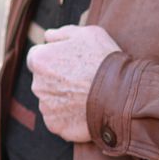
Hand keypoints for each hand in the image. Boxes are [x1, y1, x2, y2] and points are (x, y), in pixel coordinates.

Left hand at [27, 25, 121, 142]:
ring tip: (86, 95)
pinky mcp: (56, 125)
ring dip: (63, 98)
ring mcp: (46, 107)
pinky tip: (85, 110)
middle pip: (43, 80)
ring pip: (50, 100)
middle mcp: (37, 85)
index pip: (37, 56)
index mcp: (40, 60)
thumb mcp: (87, 33)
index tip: (70, 61)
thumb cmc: (104, 60)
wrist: (121, 94)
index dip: (53, 57)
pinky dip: (69, 116)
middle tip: (81, 79)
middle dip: (57, 79)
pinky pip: (58, 119)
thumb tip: (48, 36)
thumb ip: (62, 33)